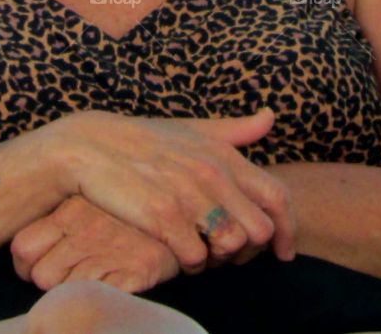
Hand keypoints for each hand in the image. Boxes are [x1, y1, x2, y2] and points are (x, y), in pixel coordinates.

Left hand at [11, 193, 181, 292]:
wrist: (178, 209)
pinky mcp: (135, 272)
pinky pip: (100, 298)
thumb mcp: (86, 203)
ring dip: (75, 291)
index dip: (26, 264)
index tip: (38, 265)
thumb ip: (57, 222)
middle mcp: (85, 231)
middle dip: (50, 281)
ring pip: (67, 292)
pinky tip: (110, 285)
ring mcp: (110, 253)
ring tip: (91, 278)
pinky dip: (101, 298)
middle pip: (41, 276)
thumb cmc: (123, 211)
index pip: (22, 246)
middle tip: (67, 274)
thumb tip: (28, 253)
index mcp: (69, 210)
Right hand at [40, 106, 296, 272]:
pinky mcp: (163, 216)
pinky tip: (179, 251)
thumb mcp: (193, 129)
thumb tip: (272, 116)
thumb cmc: (145, 140)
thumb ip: (235, 130)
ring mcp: (188, 194)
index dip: (289, 229)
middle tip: (232, 255)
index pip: (278, 196)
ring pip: (231, 245)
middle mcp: (212, 172)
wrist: (91, 146)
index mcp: (223, 153)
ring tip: (204, 250)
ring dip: (222, 257)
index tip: (285, 251)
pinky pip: (195, 258)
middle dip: (251, 250)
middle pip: (260, 229)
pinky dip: (192, 263)